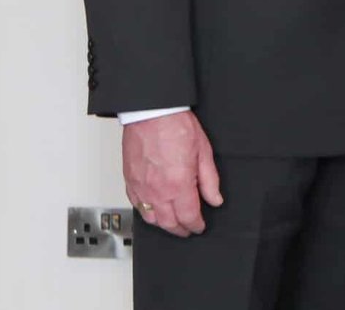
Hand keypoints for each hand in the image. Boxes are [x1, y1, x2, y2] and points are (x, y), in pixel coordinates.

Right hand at [122, 111, 222, 236]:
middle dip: (180, 229)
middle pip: (169, 223)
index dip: (196, 225)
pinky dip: (146, 212)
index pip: (188, 216)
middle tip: (188, 229)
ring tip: (173, 222)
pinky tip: (153, 210)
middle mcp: (157, 191)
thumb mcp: (203, 152)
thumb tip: (215, 199)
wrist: (152, 113)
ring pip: (150, 219)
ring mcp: (141, 188)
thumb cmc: (176, 127)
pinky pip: (136, 205)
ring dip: (163, 224)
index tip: (200, 226)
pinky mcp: (129, 181)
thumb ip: (209, 180)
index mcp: (178, 185)